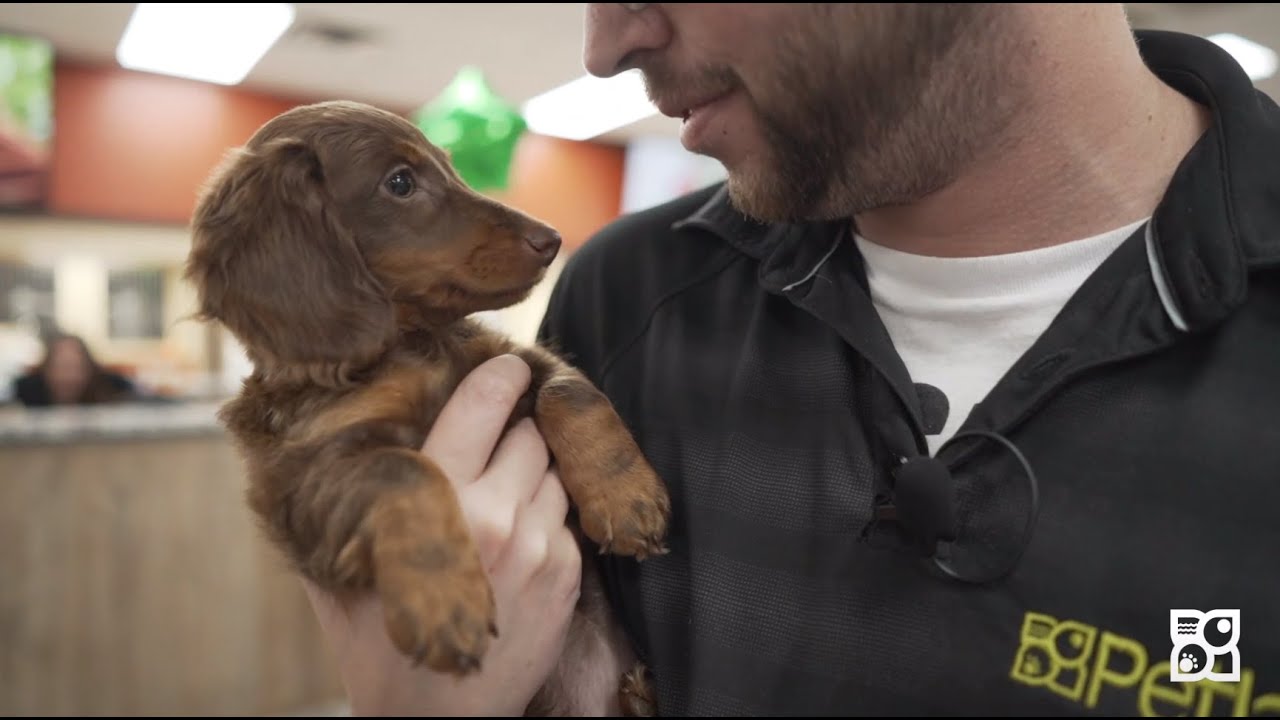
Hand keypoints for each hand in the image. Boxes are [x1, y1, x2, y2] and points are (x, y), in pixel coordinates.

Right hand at [303, 354, 582, 716]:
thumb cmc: (379, 646)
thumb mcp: (341, 572)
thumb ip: (341, 510)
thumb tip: (316, 451)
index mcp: (438, 501)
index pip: (484, 404)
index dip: (501, 376)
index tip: (510, 365)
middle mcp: (494, 515)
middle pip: (529, 433)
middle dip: (515, 431)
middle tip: (497, 439)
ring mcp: (537, 546)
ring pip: (554, 471)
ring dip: (534, 474)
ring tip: (502, 496)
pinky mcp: (566, 575)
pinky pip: (567, 519)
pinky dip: (547, 519)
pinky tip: (515, 544)